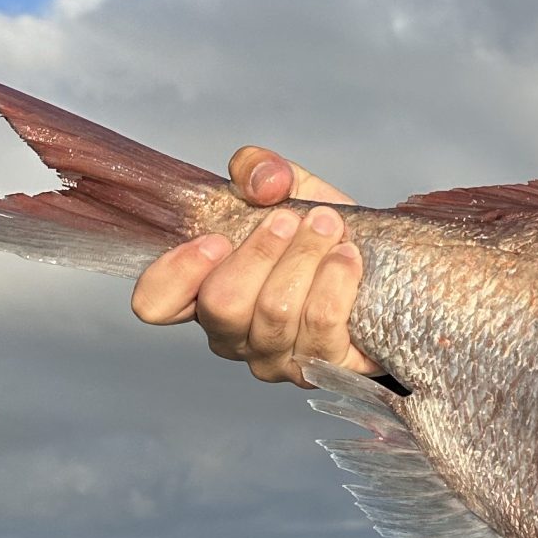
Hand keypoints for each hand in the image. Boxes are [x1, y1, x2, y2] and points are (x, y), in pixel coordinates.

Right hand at [130, 146, 376, 385]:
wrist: (382, 271)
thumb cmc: (318, 234)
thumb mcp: (286, 187)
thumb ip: (259, 169)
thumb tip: (262, 183)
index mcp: (203, 291)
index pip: (155, 304)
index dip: (176, 272)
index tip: (216, 238)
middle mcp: (231, 335)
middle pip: (222, 304)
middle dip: (262, 251)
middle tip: (292, 219)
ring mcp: (275, 358)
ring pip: (275, 312)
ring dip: (304, 258)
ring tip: (328, 226)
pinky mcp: (322, 367)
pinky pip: (321, 327)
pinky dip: (336, 281)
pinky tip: (348, 257)